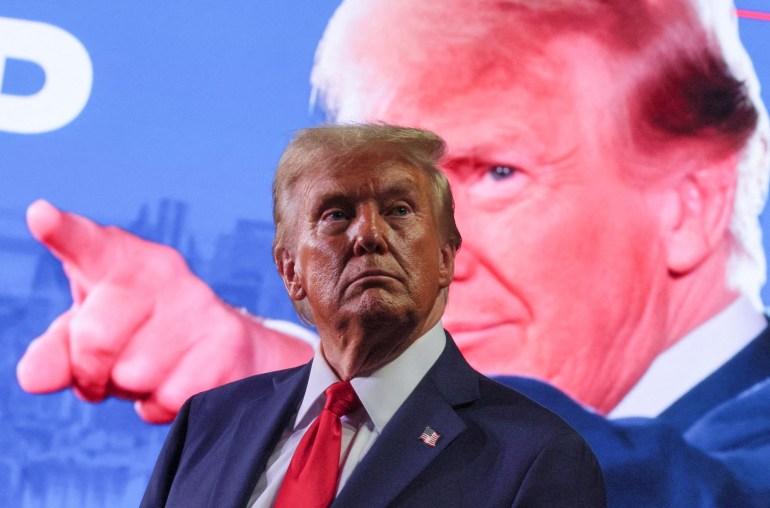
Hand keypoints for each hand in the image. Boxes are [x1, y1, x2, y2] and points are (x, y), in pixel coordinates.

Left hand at [16, 200, 312, 422]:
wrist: (224, 348)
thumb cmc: (141, 337)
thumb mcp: (88, 337)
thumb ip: (55, 352)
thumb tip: (34, 377)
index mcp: (121, 260)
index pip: (88, 245)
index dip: (63, 233)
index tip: (40, 217)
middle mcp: (164, 273)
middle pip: (97, 339)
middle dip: (92, 373)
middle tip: (108, 373)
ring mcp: (200, 304)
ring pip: (134, 376)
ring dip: (134, 391)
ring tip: (155, 371)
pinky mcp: (226, 341)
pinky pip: (169, 398)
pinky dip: (164, 406)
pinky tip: (181, 382)